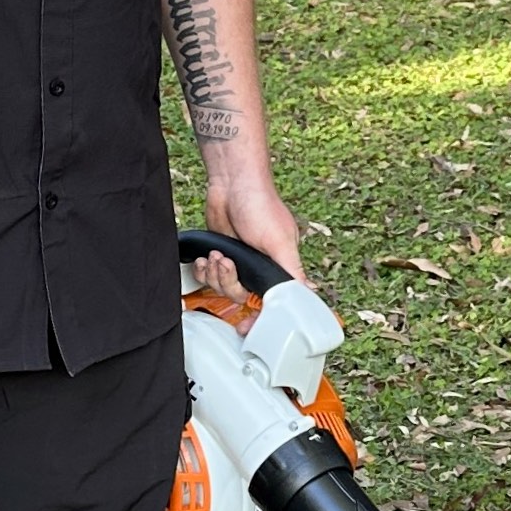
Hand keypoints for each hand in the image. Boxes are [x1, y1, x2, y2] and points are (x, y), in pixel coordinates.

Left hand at [192, 178, 305, 305]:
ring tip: (218, 254)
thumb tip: (306, 294)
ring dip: (216, 274)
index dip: (259, 317)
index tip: (247, 327)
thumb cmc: (260, 204)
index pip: (272, 301)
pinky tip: (207, 257)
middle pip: (241, 296)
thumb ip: (291, 270)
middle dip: (230, 283)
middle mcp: (259, 267)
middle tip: (228, 266)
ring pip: (222, 288)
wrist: (231, 182)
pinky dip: (204, 270)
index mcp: (279, 266)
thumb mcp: (280, 240)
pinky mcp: (220, 254)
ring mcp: (238, 262)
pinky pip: (208, 276)